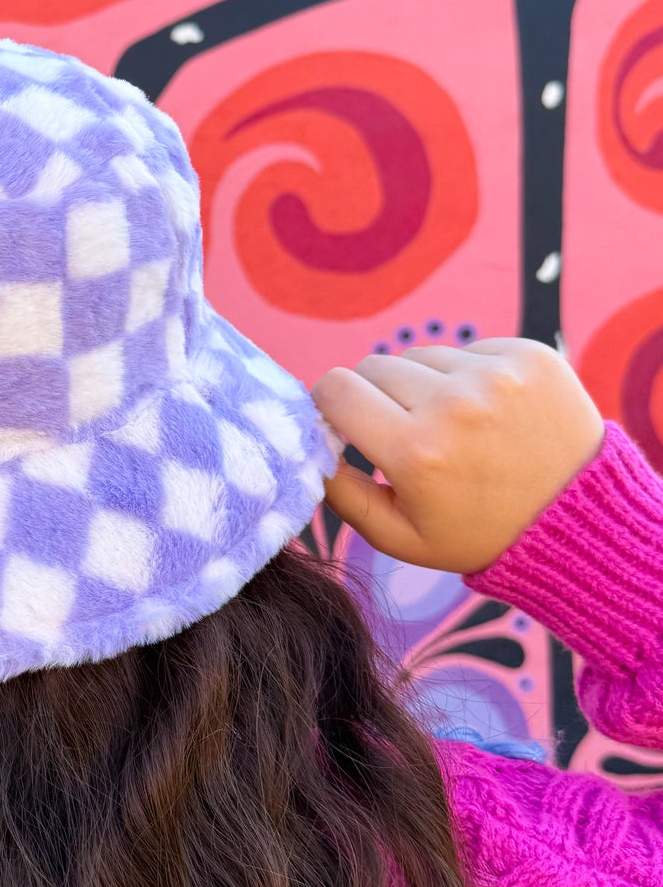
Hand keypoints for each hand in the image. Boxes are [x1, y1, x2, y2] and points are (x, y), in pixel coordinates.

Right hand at [312, 338, 604, 574]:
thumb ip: (342, 495)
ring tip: (455, 427)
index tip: (343, 421)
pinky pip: (468, 349)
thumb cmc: (479, 534)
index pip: (335, 389)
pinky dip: (469, 376)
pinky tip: (491, 414)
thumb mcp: (401, 537)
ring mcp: (494, 375)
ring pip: (421, 356)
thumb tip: (309, 448)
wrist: (578, 521)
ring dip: (424, 385)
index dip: (330, 404)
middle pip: (373, 367)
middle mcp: (453, 405)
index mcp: (414, 452)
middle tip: (404, 430)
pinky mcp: (529, 355)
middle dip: (376, 396)